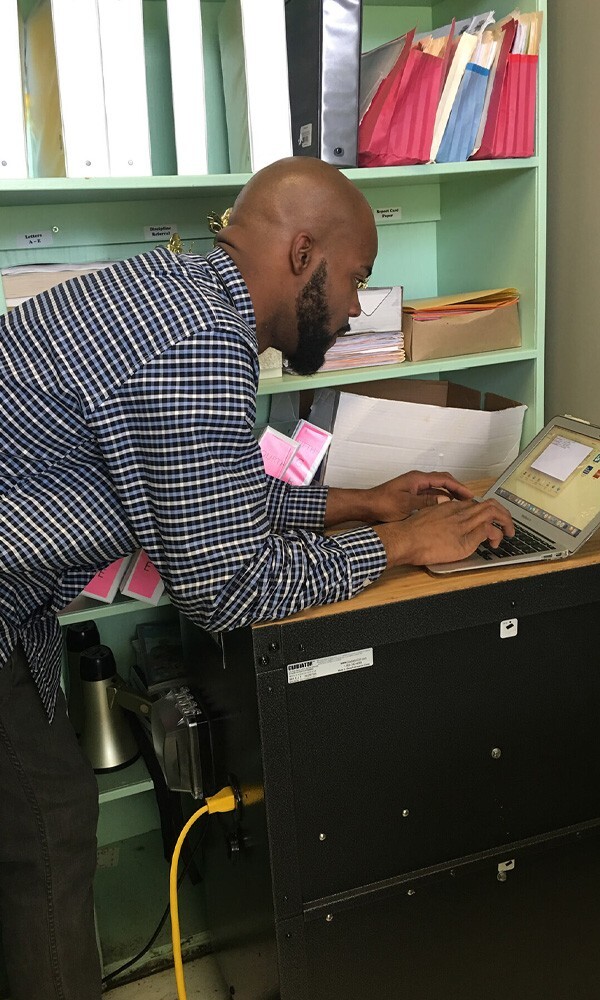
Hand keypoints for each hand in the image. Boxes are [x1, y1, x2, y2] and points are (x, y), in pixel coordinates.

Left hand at [365, 471, 473, 521]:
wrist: (366, 506)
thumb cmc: (382, 503)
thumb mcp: (406, 504)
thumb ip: (426, 502)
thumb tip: (444, 500)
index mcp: (417, 479)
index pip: (444, 479)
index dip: (459, 487)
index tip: (470, 494)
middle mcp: (417, 480)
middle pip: (442, 481)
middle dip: (457, 489)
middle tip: (469, 499)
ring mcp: (414, 487)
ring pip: (437, 488)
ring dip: (449, 494)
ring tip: (461, 504)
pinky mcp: (411, 495)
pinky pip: (430, 494)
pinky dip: (439, 499)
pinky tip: (444, 508)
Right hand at [374, 497, 514, 567]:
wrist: (404, 539)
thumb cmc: (410, 533)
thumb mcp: (427, 519)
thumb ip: (440, 518)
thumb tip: (447, 526)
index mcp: (449, 506)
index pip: (476, 503)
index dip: (489, 509)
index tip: (492, 518)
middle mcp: (459, 511)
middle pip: (489, 505)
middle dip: (504, 514)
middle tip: (508, 525)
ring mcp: (463, 523)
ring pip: (493, 514)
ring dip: (505, 523)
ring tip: (508, 533)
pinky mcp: (465, 538)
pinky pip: (487, 530)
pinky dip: (496, 535)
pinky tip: (494, 543)